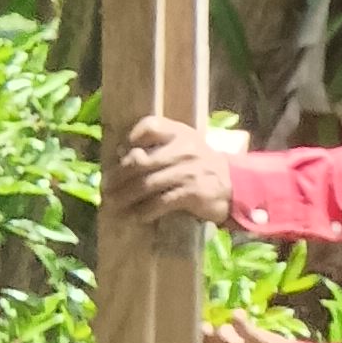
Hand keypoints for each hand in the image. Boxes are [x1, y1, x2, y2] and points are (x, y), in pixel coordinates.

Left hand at [114, 114, 233, 225]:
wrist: (235, 185)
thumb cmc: (201, 165)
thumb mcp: (185, 146)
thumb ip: (158, 146)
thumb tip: (122, 155)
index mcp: (181, 133)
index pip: (150, 126)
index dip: (132, 138)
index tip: (120, 153)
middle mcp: (184, 149)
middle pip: (140, 161)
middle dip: (118, 176)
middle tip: (106, 188)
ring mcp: (189, 172)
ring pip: (147, 184)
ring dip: (126, 197)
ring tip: (113, 204)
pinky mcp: (192, 193)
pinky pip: (160, 202)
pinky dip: (144, 211)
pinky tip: (136, 216)